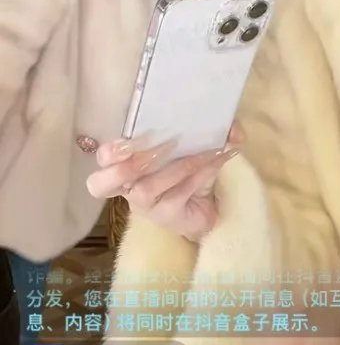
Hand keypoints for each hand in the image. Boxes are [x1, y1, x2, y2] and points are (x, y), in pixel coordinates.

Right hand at [86, 124, 243, 241]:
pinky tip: (215, 161)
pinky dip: (197, 175)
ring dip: (173, 167)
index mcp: (128, 167)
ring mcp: (146, 206)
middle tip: (152, 151)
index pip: (103, 160)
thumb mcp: (198, 150)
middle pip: (100, 184)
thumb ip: (212, 133)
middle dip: (121, 166)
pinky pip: (177, 195)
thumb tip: (234, 126)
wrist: (210, 211)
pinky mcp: (166, 218)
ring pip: (145, 189)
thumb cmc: (192, 176)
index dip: (109, 152)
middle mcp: (129, 188)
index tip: (128, 140)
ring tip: (198, 153)